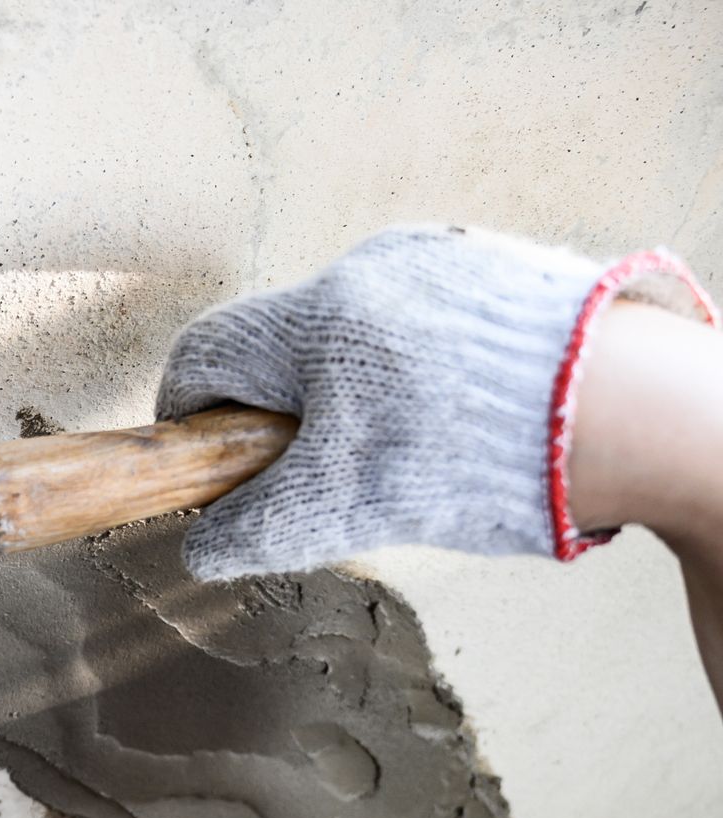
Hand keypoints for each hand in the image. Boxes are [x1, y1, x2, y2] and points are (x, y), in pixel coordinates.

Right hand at [155, 225, 712, 579]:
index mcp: (317, 320)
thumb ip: (256, 528)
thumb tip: (205, 545)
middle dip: (284, 413)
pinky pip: (423, 319)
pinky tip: (464, 419)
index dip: (189, 415)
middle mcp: (370, 270)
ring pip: (355, 334)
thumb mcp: (347, 509)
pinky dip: (420, 371)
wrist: (639, 416)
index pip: (206, 353)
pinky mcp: (497, 267)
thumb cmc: (484, 459)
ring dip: (354, 392)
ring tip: (410, 453)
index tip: (206, 462)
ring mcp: (439, 260)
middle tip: (322, 475)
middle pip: (282, 345)